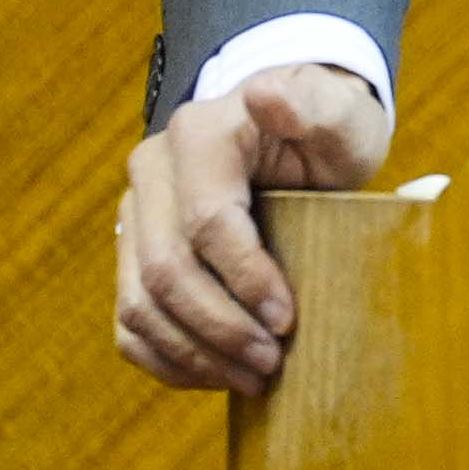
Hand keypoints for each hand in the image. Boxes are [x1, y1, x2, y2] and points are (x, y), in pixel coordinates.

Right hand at [114, 63, 391, 394]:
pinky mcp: (130, 251)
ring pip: (139, 303)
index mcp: (198, 134)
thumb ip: (313, 103)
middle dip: (220, 327)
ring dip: (194, 352)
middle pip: (167, 270)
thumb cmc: (328, 127)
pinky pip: (129, 321)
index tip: (288, 320)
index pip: (208, 223)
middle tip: (271, 362)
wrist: (299, 131)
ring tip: (252, 376)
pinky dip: (168, 357)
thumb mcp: (339, 111)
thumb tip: (265, 93)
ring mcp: (133, 213)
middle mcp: (151, 170)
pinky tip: (217, 373)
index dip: (246, 280)